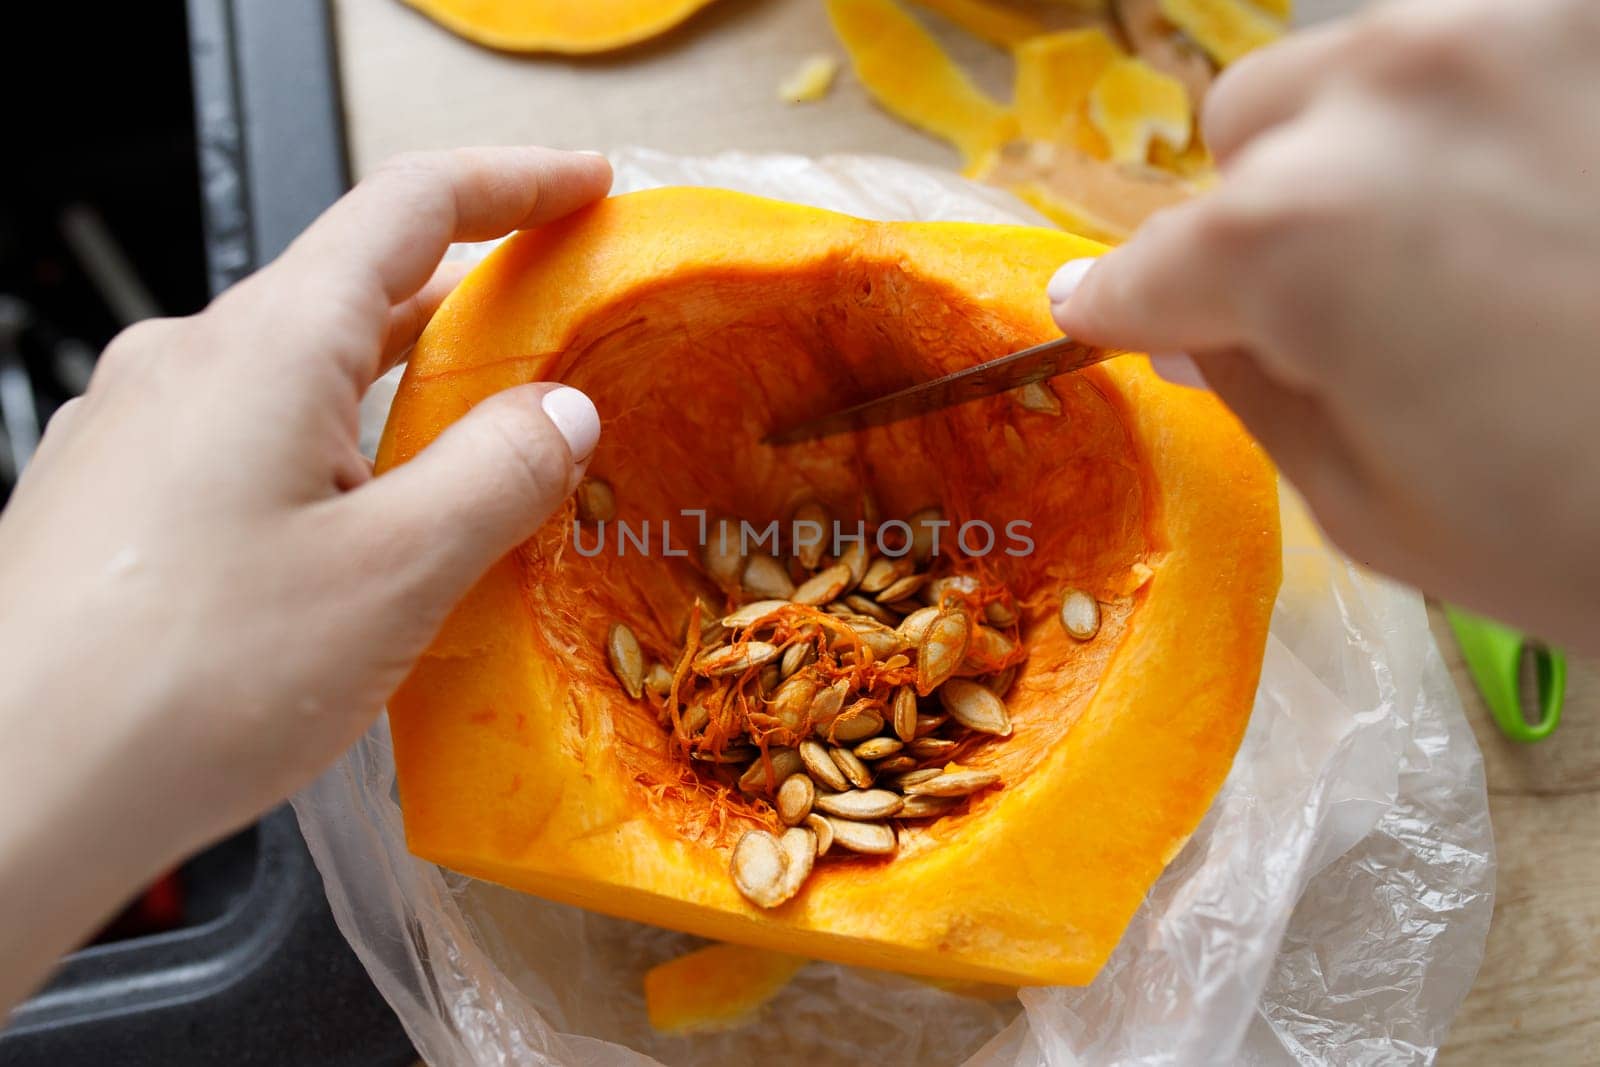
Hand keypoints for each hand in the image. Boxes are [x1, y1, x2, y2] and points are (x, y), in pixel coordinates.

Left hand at [0, 147, 610, 1007]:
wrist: (10, 793)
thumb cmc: (195, 680)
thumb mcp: (397, 575)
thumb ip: (498, 475)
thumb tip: (561, 412)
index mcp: (269, 345)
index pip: (411, 208)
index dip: (514, 183)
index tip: (584, 185)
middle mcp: (187, 361)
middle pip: (350, 293)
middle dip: (459, 311)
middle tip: (547, 350)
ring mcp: (132, 427)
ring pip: (293, 378)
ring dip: (389, 402)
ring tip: (463, 471)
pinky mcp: (108, 498)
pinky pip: (240, 442)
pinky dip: (321, 459)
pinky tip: (350, 548)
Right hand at [1049, 0, 1599, 652]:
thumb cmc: (1597, 537)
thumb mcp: (1373, 508)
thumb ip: (1251, 387)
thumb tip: (1192, 320)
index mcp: (1301, 233)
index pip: (1150, 265)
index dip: (1123, 307)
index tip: (1112, 319)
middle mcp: (1395, 86)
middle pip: (1249, 128)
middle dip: (1264, 212)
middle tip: (1345, 302)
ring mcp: (1525, 24)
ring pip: (1369, 66)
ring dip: (1376, 148)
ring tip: (1478, 249)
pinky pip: (1495, 51)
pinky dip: (1493, 117)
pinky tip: (1560, 205)